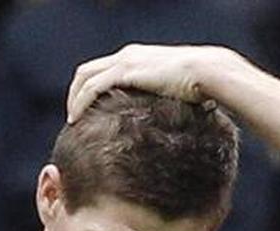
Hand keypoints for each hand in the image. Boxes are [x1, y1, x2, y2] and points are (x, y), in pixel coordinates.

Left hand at [66, 43, 234, 122]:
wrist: (208, 72)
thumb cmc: (200, 87)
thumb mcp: (175, 94)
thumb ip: (162, 102)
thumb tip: (167, 126)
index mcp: (137, 58)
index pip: (102, 70)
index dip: (88, 90)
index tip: (85, 113)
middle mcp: (127, 55)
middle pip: (86, 72)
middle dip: (75, 94)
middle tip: (72, 118)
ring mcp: (125, 61)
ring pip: (85, 77)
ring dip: (73, 99)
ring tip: (71, 122)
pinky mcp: (126, 72)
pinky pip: (93, 87)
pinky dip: (80, 102)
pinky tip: (75, 119)